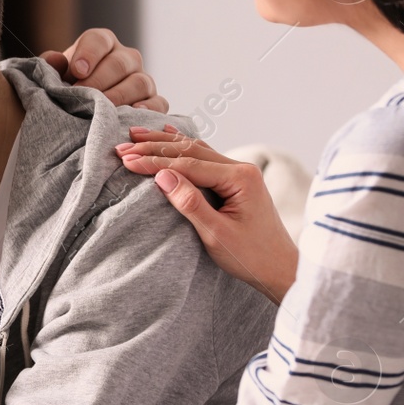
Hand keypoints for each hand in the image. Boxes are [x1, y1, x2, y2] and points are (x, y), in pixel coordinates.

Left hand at [40, 28, 167, 112]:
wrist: (81, 112)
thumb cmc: (66, 89)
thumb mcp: (53, 76)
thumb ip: (50, 67)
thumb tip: (55, 60)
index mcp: (102, 44)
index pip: (99, 39)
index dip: (89, 54)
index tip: (77, 71)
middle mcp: (126, 58)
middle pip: (119, 63)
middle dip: (99, 81)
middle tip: (81, 97)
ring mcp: (142, 79)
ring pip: (139, 82)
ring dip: (119, 97)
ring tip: (100, 111)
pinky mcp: (154, 101)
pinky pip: (158, 103)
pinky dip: (148, 109)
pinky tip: (132, 115)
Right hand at [115, 126, 297, 303]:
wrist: (281, 269)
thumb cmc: (252, 256)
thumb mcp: (216, 234)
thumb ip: (189, 202)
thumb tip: (162, 176)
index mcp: (240, 178)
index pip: (188, 165)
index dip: (154, 162)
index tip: (126, 162)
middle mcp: (241, 169)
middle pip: (190, 150)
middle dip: (153, 147)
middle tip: (123, 147)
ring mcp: (239, 173)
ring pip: (196, 150)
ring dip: (164, 144)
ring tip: (135, 136)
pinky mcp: (235, 181)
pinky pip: (203, 158)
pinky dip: (181, 148)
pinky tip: (169, 135)